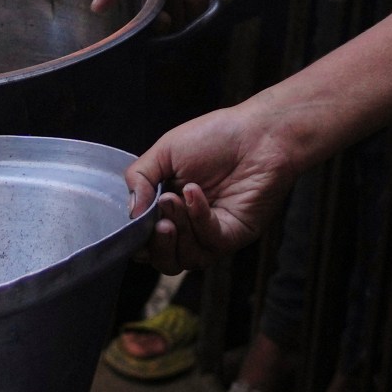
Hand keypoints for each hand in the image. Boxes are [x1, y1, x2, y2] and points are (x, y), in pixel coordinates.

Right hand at [124, 104, 298, 271]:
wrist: (260, 132)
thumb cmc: (216, 137)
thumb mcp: (166, 151)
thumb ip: (140, 178)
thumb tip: (130, 213)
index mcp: (170, 209)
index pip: (146, 241)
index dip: (137, 240)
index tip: (135, 223)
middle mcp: (191, 227)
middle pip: (165, 260)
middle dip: (156, 243)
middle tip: (158, 218)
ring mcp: (214, 233)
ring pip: (186, 258)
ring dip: (176, 231)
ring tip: (173, 199)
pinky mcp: (235, 234)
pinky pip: (211, 241)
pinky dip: (198, 218)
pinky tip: (193, 193)